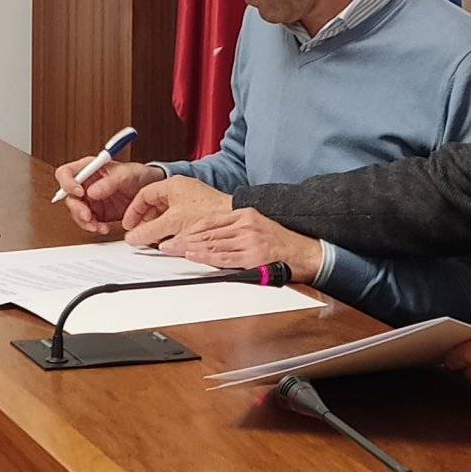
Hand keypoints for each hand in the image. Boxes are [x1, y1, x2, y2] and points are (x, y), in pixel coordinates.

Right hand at [56, 156, 162, 234]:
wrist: (151, 191)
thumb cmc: (138, 175)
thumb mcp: (127, 174)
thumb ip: (110, 182)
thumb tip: (91, 191)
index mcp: (89, 169)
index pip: (66, 173)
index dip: (68, 183)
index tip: (79, 193)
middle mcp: (86, 184)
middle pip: (69, 197)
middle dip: (77, 208)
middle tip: (88, 216)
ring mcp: (91, 200)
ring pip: (77, 213)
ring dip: (85, 222)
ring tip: (98, 226)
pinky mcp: (98, 214)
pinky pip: (89, 223)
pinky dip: (95, 227)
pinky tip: (104, 228)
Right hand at [120, 175, 232, 244]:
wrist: (234, 219)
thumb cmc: (209, 213)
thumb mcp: (173, 223)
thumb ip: (148, 231)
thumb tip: (132, 237)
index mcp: (172, 185)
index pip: (144, 194)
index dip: (133, 210)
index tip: (129, 224)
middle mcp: (181, 189)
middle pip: (154, 204)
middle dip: (145, 220)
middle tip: (139, 233)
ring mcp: (191, 200)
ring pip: (166, 212)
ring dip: (157, 226)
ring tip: (153, 238)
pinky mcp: (199, 210)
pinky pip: (177, 218)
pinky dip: (170, 228)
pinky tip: (170, 239)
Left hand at [154, 207, 328, 283]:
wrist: (306, 253)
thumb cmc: (282, 243)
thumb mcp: (258, 227)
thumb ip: (235, 230)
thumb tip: (210, 239)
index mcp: (245, 214)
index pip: (210, 220)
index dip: (189, 228)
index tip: (174, 233)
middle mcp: (246, 224)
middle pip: (207, 231)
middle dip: (183, 239)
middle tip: (164, 245)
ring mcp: (249, 240)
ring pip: (212, 243)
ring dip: (188, 248)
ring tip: (171, 251)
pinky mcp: (253, 256)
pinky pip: (223, 257)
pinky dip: (205, 257)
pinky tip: (192, 257)